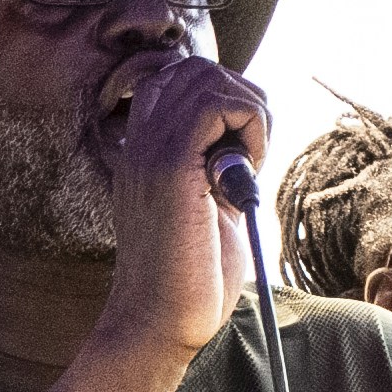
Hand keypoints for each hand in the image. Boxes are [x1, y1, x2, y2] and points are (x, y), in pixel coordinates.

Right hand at [89, 50, 269, 366]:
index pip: (177, 79)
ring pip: (209, 78)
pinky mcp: (170, 166)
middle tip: (246, 156)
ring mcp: (150, 150)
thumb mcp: (208, 205)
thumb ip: (218, 164)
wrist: (159, 322)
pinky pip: (218, 103)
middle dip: (238, 100)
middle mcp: (140, 142)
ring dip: (247, 113)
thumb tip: (251, 131)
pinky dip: (250, 127)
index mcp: (144, 150)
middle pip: (195, 69)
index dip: (222, 99)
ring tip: (244, 166)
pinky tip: (243, 174)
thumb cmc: (190, 277)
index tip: (237, 152)